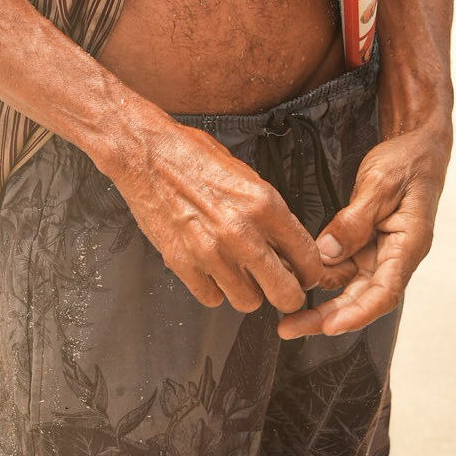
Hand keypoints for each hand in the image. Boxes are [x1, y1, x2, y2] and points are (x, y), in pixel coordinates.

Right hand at [110, 117, 323, 315]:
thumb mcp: (246, 175)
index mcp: (264, 205)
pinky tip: (210, 269)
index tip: (303, 274)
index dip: (309, 272)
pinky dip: (213, 289)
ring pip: (248, 302)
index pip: (307, 259)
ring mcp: (211, 252)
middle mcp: (241, 232)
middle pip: (285, 294)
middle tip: (279, 286)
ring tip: (238, 271)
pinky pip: (212, 298)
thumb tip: (285, 245)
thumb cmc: (194, 156)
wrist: (146, 153)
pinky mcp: (183, 263)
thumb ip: (268, 213)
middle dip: (286, 293)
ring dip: (247, 290)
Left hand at [277, 126, 448, 339]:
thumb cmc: (407, 162)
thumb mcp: (380, 184)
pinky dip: (323, 269)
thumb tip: (328, 252)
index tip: (328, 326)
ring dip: (321, 296)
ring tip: (286, 303)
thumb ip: (354, 220)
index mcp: (408, 246)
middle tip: (289, 327)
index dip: (356, 314)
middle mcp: (395, 255)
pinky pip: (343, 262)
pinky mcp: (367, 240)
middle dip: (326, 316)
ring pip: (349, 283)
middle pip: (361, 297)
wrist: (416, 144)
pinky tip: (299, 270)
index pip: (384, 293)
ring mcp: (380, 250)